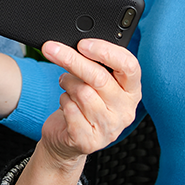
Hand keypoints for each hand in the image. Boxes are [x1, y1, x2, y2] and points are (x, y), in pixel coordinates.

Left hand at [37, 38, 140, 165]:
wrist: (69, 139)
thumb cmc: (84, 104)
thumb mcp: (96, 82)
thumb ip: (96, 65)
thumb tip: (77, 45)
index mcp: (132, 91)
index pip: (129, 65)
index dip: (105, 51)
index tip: (83, 44)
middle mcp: (125, 110)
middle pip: (100, 77)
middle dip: (72, 60)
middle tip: (52, 49)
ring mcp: (109, 128)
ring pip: (82, 92)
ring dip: (67, 83)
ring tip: (65, 84)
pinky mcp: (89, 140)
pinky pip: (70, 109)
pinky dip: (63, 100)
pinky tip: (66, 103)